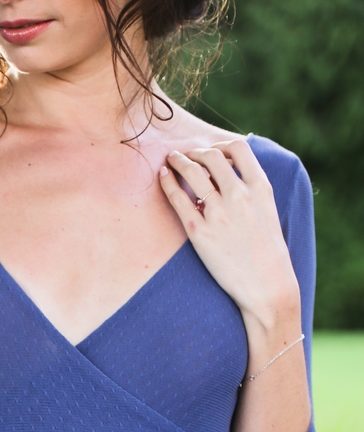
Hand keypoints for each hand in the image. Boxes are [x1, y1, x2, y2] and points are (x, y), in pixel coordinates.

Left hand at [159, 140, 301, 343]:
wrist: (267, 286)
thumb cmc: (268, 254)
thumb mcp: (268, 213)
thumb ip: (252, 191)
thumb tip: (229, 179)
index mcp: (260, 188)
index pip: (238, 148)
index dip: (220, 144)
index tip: (210, 150)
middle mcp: (240, 195)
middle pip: (212, 156)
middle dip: (195, 151)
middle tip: (185, 154)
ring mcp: (219, 213)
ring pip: (193, 172)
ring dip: (179, 161)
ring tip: (171, 159)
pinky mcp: (200, 233)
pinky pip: (178, 199)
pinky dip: (168, 183)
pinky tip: (163, 176)